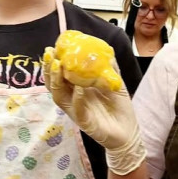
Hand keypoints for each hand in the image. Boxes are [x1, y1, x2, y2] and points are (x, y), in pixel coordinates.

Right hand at [41, 51, 145, 175]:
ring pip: (59, 96)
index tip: (52, 47)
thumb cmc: (119, 107)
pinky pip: (77, 110)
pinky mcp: (84, 122)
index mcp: (76, 89)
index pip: (59, 75)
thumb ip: (109, 68)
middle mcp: (72, 99)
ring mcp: (76, 111)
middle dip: (48, 68)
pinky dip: (76, 98)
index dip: (53, 62)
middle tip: (48, 53)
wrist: (129, 130)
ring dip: (56, 80)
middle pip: (53, 84)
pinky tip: (78, 88)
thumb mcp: (114, 83)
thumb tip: (106, 50)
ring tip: (57, 65)